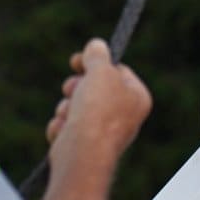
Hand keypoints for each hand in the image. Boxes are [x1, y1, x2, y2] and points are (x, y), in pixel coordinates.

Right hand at [46, 38, 150, 164]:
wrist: (82, 153)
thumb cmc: (97, 111)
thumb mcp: (101, 71)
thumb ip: (98, 55)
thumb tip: (97, 45)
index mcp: (137, 97)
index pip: (117, 70)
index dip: (96, 62)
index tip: (78, 59)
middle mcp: (124, 116)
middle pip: (94, 87)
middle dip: (77, 86)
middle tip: (72, 88)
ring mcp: (103, 132)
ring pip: (75, 105)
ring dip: (67, 106)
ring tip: (69, 113)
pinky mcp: (82, 146)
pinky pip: (66, 125)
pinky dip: (62, 126)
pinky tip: (65, 131)